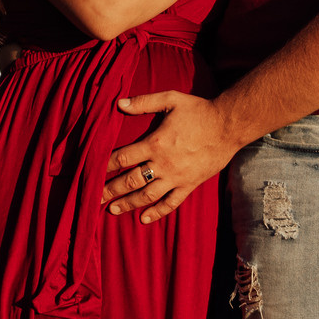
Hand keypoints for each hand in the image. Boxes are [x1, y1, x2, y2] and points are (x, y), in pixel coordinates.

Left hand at [100, 92, 241, 223]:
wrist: (228, 126)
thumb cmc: (198, 111)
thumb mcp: (171, 99)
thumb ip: (144, 102)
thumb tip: (119, 103)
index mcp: (155, 143)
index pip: (123, 157)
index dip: (105, 165)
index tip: (91, 171)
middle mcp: (163, 164)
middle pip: (131, 181)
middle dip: (110, 190)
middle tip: (94, 198)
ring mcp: (177, 177)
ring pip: (147, 195)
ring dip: (128, 204)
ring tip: (111, 210)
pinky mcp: (189, 185)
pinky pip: (171, 203)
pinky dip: (157, 213)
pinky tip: (144, 219)